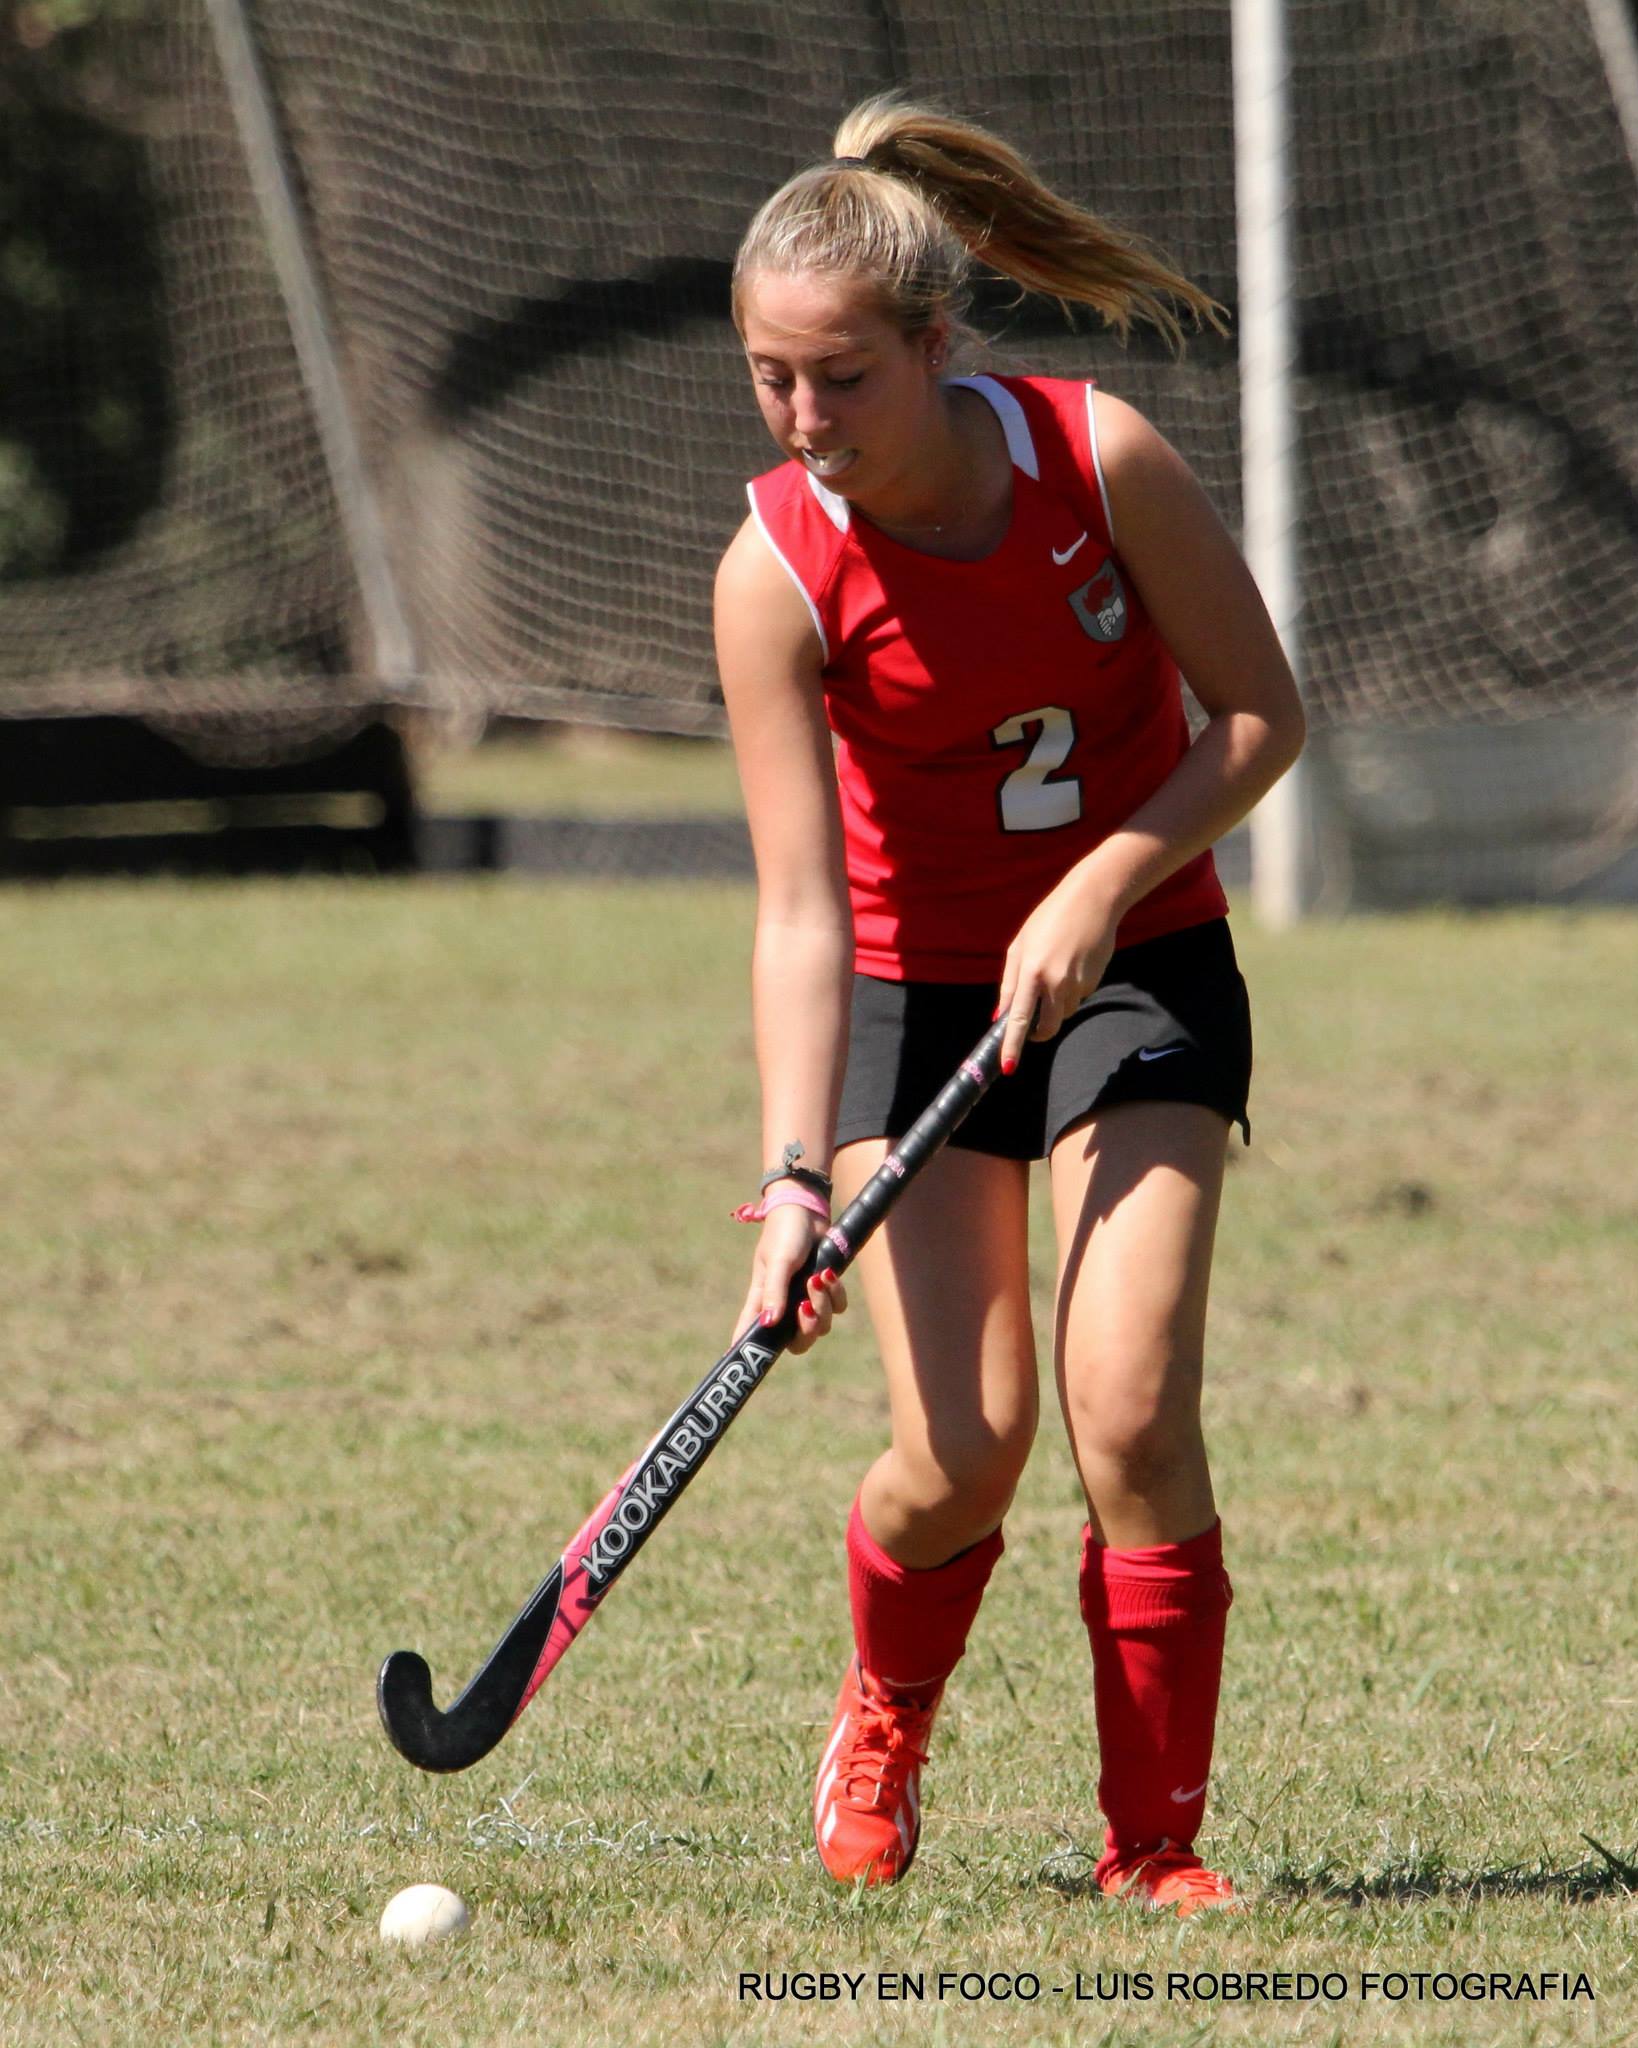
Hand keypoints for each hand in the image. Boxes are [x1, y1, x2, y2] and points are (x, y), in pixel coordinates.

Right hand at [732, 1201, 849, 1355]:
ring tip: (818, 1278)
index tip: (744, 1368)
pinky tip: (828, 1273)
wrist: (808, 1210)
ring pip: (820, 1326)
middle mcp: (782, 1306)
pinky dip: (836, 1294)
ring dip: (823, 1305)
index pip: (750, 1335)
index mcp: (762, 1302)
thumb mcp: (778, 1262)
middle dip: (807, 1330)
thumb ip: (775, 1292)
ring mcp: (804, 1299)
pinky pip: (836, 1307)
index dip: (748, 1355)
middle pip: (796, 1342)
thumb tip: (768, 1324)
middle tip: (807, 1308)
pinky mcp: (824, 1290)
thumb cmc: (784, 1233)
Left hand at [995, 865, 1122, 1073]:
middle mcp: (1054, 981)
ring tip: (1056, 973)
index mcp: (1031, 971)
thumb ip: (1009, 983)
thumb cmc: (1049, 920)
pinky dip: (1072, 991)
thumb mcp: (1020, 946)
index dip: (1013, 1046)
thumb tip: (999, 1016)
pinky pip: (1078, 998)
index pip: (1019, 1018)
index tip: (1008, 1068)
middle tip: (1034, 1028)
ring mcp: (1077, 983)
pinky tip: (1073, 964)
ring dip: (1056, 1006)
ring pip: (1064, 1013)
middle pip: (1047, 1027)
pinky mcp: (1094, 981)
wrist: (1093, 899)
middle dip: (1040, 1033)